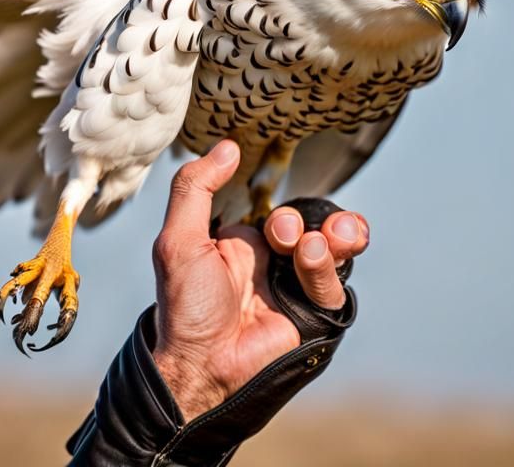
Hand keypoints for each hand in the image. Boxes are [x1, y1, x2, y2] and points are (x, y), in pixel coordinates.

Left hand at [151, 139, 369, 420]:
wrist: (202, 366)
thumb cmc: (184, 305)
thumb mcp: (179, 238)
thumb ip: (196, 188)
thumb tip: (229, 146)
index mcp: (245, 239)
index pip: (282, 206)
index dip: (287, 198)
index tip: (278, 197)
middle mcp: (275, 259)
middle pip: (317, 225)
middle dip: (317, 219)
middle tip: (285, 233)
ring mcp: (295, 286)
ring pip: (334, 250)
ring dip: (332, 238)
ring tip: (310, 245)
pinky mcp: (313, 314)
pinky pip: (335, 285)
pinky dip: (326, 267)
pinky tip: (309, 257)